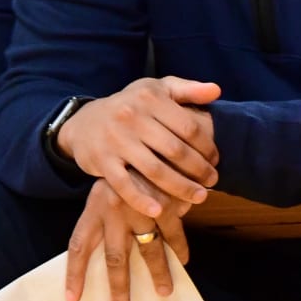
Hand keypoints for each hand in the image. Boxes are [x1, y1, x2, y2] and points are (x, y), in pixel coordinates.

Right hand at [56, 77, 221, 218]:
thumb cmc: (131, 106)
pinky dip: (140, 199)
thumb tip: (216, 90)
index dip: (206, 146)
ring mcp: (116, 141)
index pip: (188, 127)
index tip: (216, 159)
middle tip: (213, 181)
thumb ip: (188, 90)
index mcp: (151, 100)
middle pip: (174, 150)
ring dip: (179, 186)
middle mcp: (132, 119)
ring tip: (198, 197)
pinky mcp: (102, 161)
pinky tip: (158, 211)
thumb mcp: (157, 89)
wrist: (83, 120)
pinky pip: (123, 184)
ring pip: (153, 170)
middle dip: (198, 169)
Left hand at [65, 176, 191, 300]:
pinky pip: (174, 232)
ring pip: (148, 249)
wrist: (147, 132)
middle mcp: (115, 212)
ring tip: (164, 291)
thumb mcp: (105, 185)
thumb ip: (105, 213)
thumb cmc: (124, 164)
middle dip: (119, 286)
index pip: (78, 246)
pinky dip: (179, 247)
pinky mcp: (166, 203)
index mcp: (94, 208)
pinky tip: (183, 261)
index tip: (73, 299)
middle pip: (115, 257)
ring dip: (158, 272)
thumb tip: (107, 245)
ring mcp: (142, 210)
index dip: (75, 274)